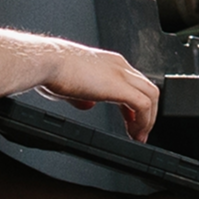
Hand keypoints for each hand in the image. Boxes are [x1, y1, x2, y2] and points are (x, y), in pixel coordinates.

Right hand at [44, 42, 161, 139]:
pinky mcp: (120, 86)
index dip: (133, 104)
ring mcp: (121, 74)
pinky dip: (143, 122)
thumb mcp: (69, 86)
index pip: (133, 83)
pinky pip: (143, 105)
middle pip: (147, 88)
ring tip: (139, 136)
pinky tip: (135, 133)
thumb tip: (87, 105)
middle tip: (138, 132)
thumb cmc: (51, 70)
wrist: (47, 62)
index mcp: (108, 63)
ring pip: (152, 95)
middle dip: (146, 113)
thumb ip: (81, 96)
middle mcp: (118, 66)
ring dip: (148, 119)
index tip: (130, 121)